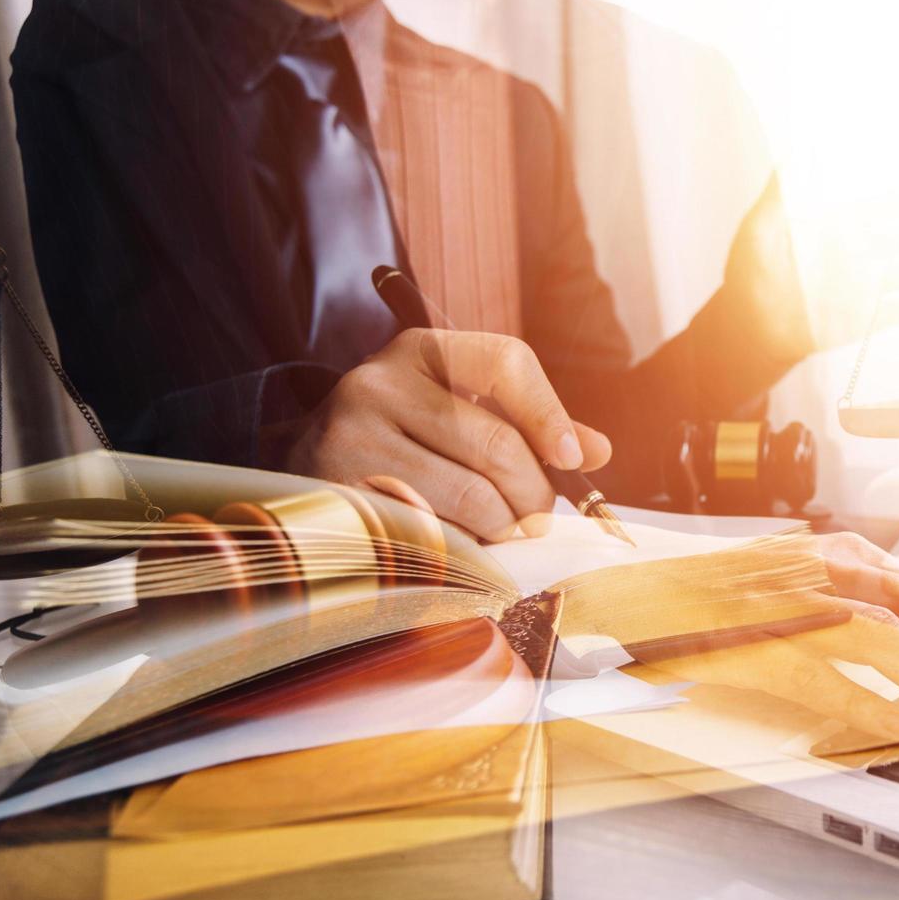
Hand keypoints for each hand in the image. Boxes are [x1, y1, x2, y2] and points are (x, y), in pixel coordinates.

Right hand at [287, 328, 609, 540]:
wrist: (301, 465)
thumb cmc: (404, 437)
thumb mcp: (458, 409)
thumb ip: (528, 424)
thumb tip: (597, 452)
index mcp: (420, 349)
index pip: (507, 360)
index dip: (551, 414)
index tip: (573, 459)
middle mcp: (377, 383)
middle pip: (497, 443)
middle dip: (534, 493)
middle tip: (539, 518)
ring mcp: (349, 439)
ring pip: (470, 498)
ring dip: (502, 528)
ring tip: (499, 532)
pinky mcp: (338, 497)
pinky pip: (432, 535)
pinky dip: (462, 549)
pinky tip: (458, 546)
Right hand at [604, 531, 898, 752]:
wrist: (626, 585)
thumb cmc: (714, 593)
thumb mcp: (802, 586)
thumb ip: (856, 605)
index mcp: (845, 555)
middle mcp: (831, 567)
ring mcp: (797, 600)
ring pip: (896, 642)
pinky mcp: (760, 638)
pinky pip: (829, 678)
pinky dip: (870, 706)